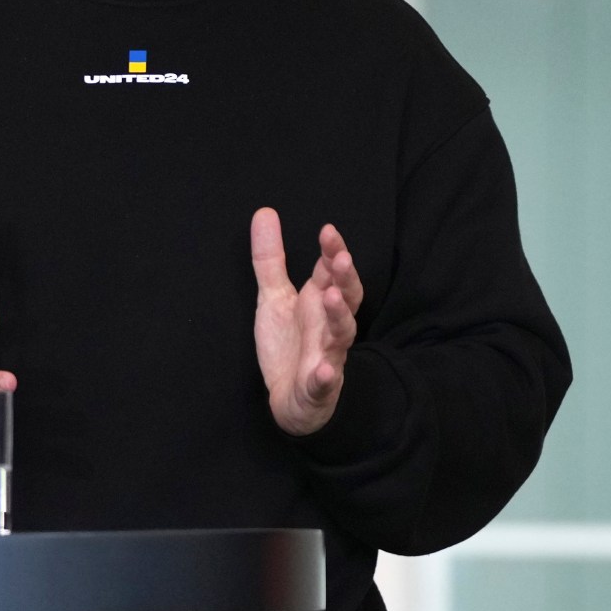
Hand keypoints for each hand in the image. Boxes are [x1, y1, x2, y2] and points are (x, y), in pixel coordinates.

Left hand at [250, 211, 362, 436]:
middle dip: (345, 277)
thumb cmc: (290, 343)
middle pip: (347, 297)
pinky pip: (326, 381)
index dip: (333, 251)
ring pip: (342, 333)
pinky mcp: (319, 385)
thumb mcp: (274, 297)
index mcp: (320, 300)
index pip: (331, 270)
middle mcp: (329, 323)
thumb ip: (270, 259)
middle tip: (340, 258)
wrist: (292, 398)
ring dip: (339, 316)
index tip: (327, 231)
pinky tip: (325, 370)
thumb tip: (264, 212)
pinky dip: (327, 375)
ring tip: (330, 297)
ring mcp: (328, 353)